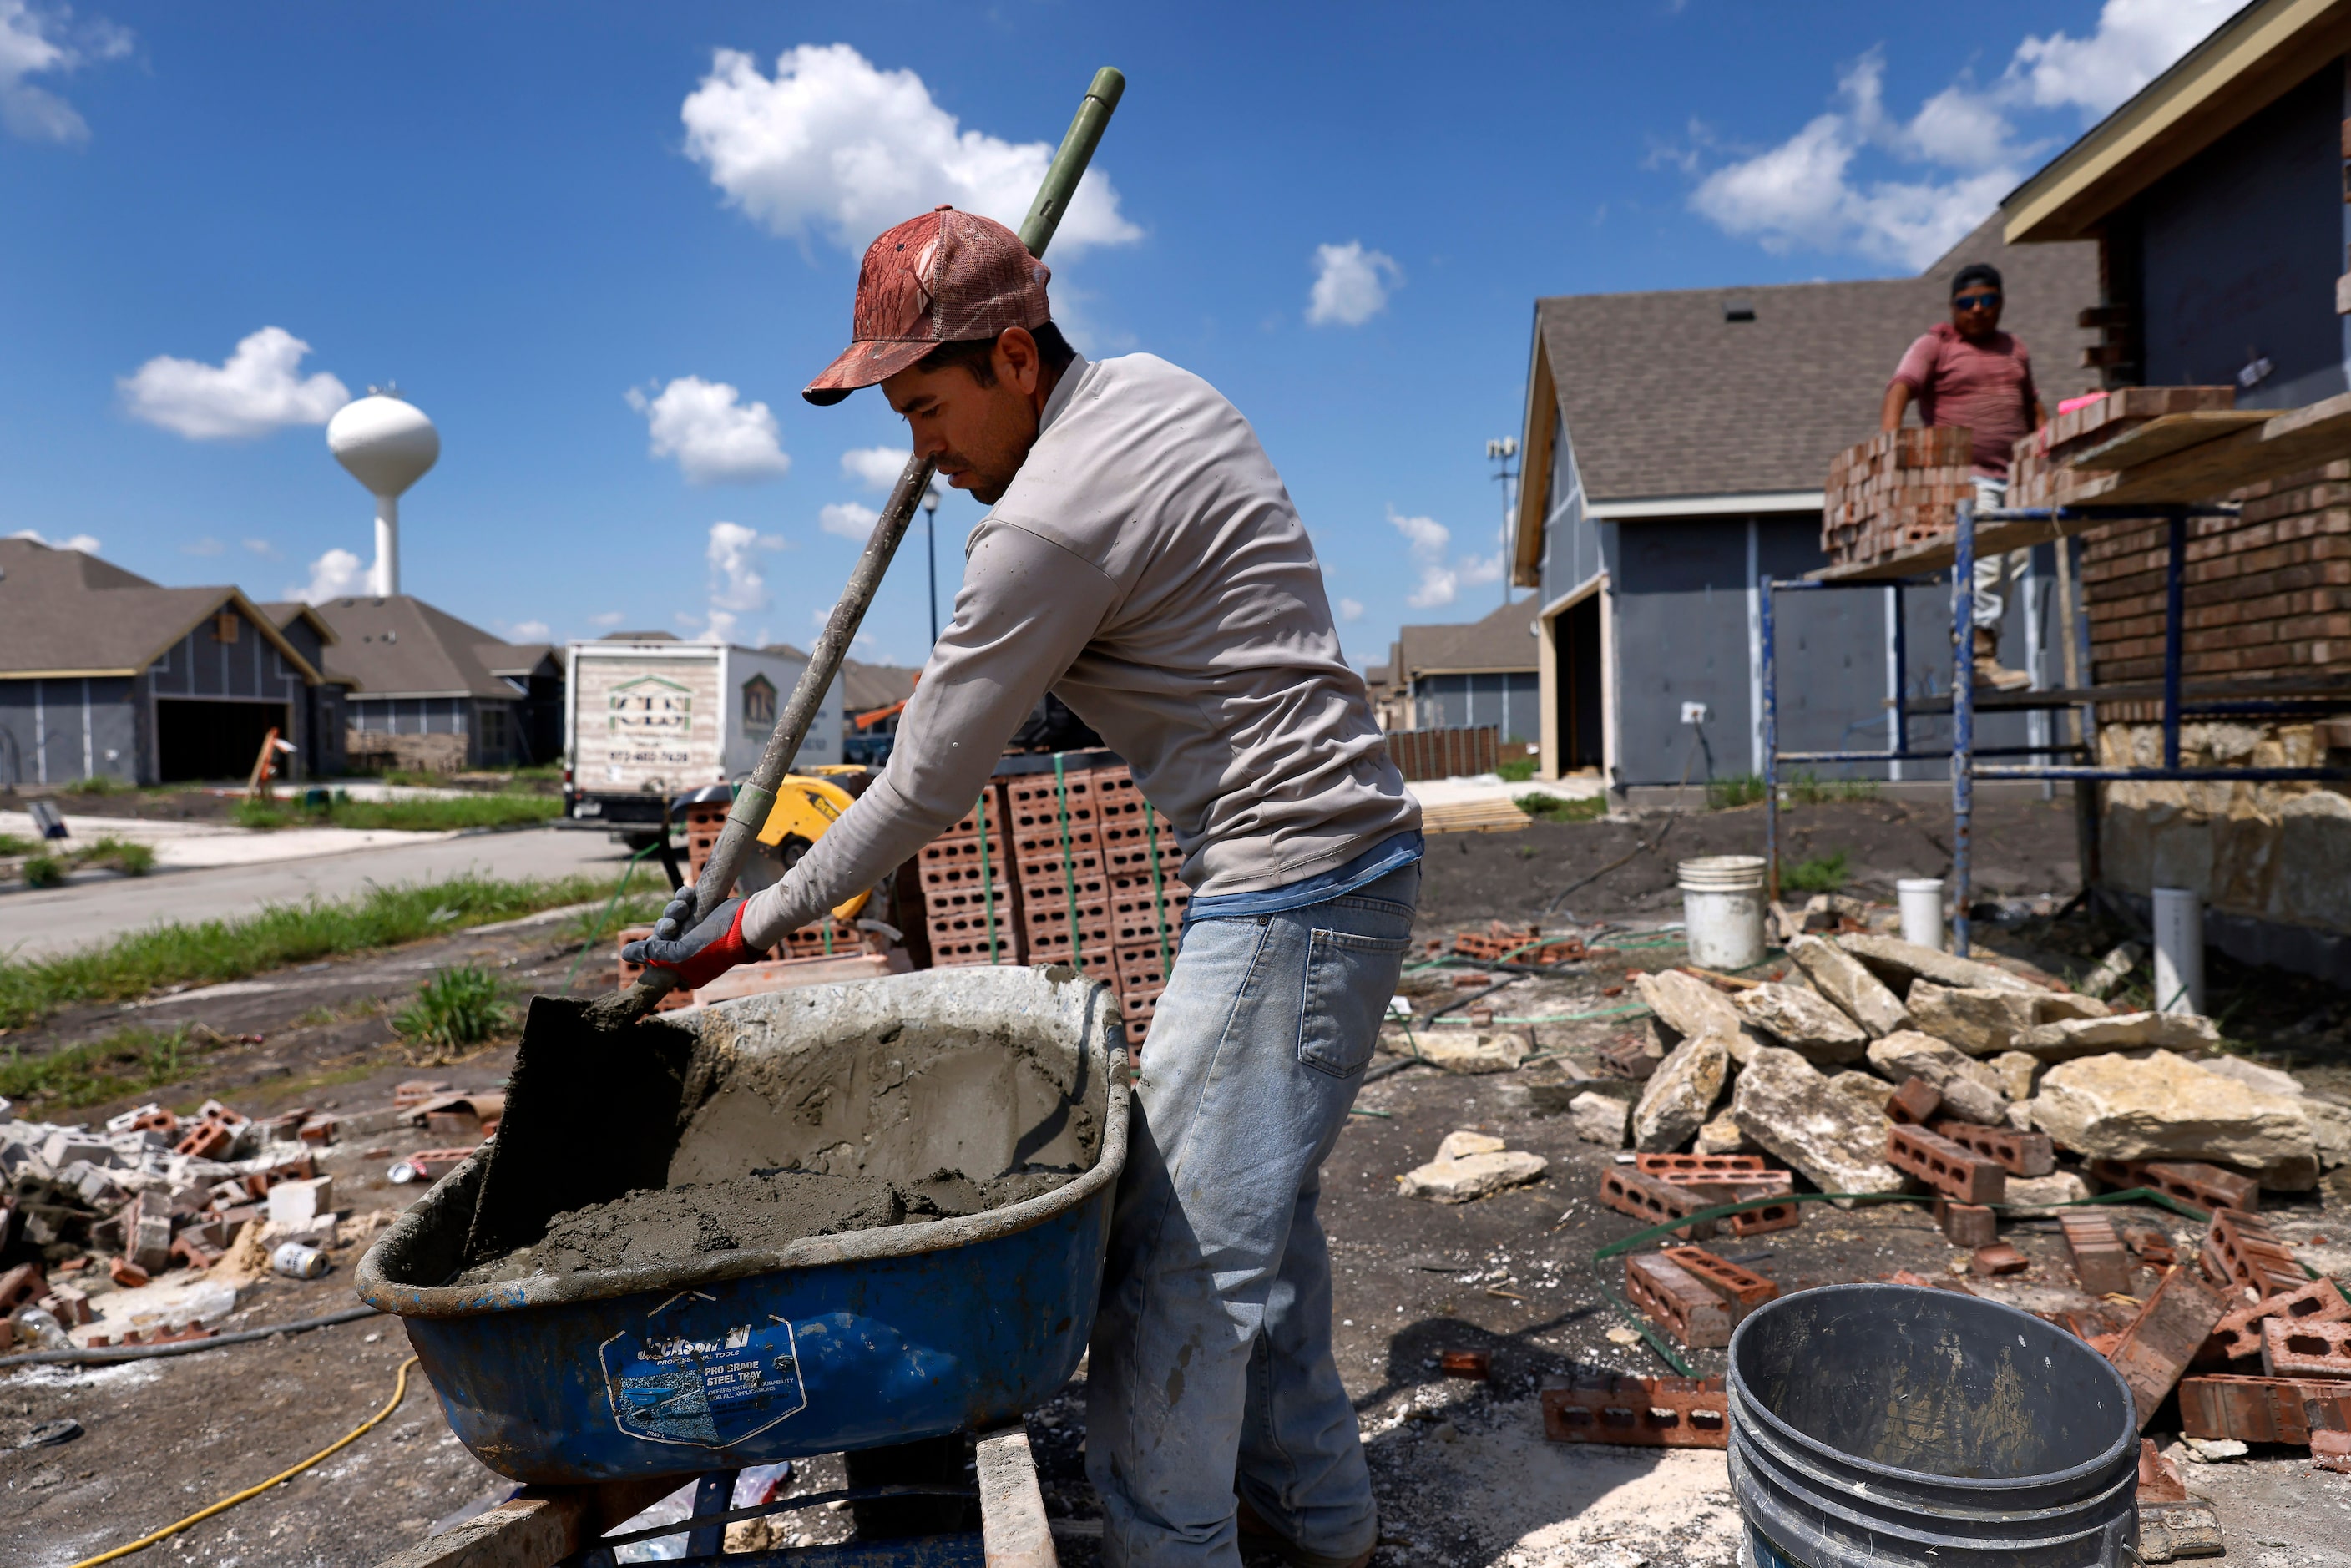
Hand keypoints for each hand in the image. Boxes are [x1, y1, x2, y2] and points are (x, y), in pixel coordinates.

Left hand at [621, 890, 753, 988]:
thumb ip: (653, 955)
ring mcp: (695, 934)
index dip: (652, 947)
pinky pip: (683, 906)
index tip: (659, 939)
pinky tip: (688, 894)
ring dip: (674, 909)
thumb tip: (625, 955)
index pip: (656, 960)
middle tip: (674, 924)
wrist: (745, 925)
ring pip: (672, 918)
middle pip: (662, 937)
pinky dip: (682, 898)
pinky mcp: (701, 915)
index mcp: (684, 971)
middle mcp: (688, 953)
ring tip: (684, 906)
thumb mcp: (681, 955)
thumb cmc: (715, 946)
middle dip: (666, 926)